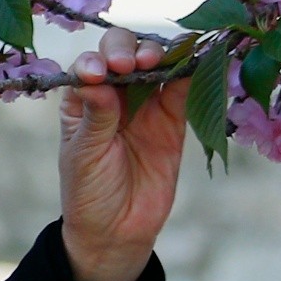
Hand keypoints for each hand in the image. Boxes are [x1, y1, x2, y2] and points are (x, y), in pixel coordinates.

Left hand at [57, 29, 188, 280]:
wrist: (117, 232)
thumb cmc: (89, 191)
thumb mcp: (84, 155)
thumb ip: (96, 117)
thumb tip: (98, 78)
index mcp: (82, 98)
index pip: (89, 64)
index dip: (96, 61)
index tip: (100, 74)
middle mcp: (114, 93)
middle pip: (123, 52)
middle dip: (128, 49)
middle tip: (133, 63)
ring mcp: (145, 104)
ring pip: (156, 63)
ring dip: (160, 54)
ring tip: (159, 60)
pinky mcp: (173, 119)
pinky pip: (184, 88)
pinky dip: (192, 72)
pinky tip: (197, 62)